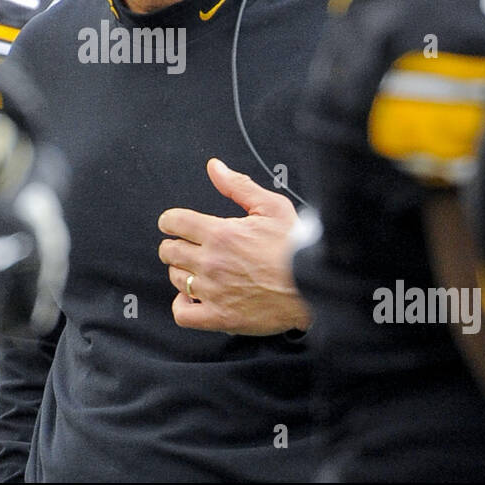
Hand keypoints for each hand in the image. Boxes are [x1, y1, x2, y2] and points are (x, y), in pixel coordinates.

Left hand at [157, 158, 309, 335]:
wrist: (314, 285)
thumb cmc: (295, 246)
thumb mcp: (271, 206)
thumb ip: (238, 186)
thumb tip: (215, 168)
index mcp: (220, 234)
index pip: (174, 222)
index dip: (170, 221)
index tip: (173, 224)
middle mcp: (211, 262)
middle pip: (170, 251)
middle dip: (174, 245)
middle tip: (187, 246)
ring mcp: (213, 291)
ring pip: (176, 278)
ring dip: (181, 271)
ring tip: (196, 270)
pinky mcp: (220, 317)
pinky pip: (183, 313)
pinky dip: (182, 305)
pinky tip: (193, 297)